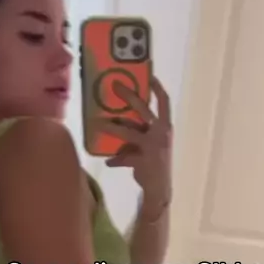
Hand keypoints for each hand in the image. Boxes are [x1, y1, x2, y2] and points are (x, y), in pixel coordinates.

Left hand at [101, 76, 172, 206]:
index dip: (156, 87)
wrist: (160, 189)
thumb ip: (139, 131)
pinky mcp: (144, 160)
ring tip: (97, 123)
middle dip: (129, 95)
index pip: (164, 102)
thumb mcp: (152, 143)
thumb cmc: (155, 162)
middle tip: (114, 85)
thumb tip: (116, 120)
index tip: (148, 74)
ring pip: (129, 131)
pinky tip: (109, 162)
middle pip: (143, 109)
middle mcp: (161, 133)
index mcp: (166, 126)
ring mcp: (153, 146)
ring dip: (112, 127)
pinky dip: (116, 160)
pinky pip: (124, 157)